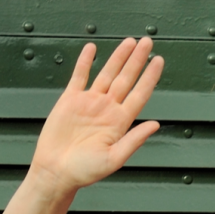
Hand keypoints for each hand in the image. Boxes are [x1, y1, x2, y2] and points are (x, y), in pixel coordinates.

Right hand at [29, 37, 163, 192]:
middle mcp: (107, 109)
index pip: (139, 93)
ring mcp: (89, 102)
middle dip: (137, 60)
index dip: (150, 77)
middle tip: (148, 41)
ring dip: (118, 57)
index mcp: (120, 122)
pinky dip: (85, 62)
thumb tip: (155, 124)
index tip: (159, 60)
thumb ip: (134, 140)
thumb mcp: (114, 159)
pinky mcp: (70, 100)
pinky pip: (79, 76)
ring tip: (129, 41)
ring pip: (107, 73)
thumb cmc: (84, 171)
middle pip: (126, 78)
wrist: (55, 172)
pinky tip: (93, 49)